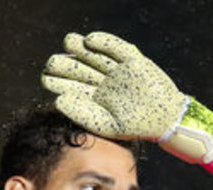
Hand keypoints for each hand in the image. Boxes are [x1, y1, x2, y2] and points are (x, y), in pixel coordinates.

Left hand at [41, 31, 212, 163]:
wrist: (166, 120)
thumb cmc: (136, 127)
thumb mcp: (105, 124)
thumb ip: (81, 114)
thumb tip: (57, 100)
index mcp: (95, 98)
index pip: (72, 86)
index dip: (58, 81)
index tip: (46, 78)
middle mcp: (104, 82)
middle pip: (80, 68)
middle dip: (66, 64)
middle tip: (52, 62)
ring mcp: (117, 70)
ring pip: (95, 56)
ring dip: (81, 48)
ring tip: (69, 42)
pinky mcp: (133, 60)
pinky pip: (116, 48)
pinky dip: (104, 42)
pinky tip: (89, 41)